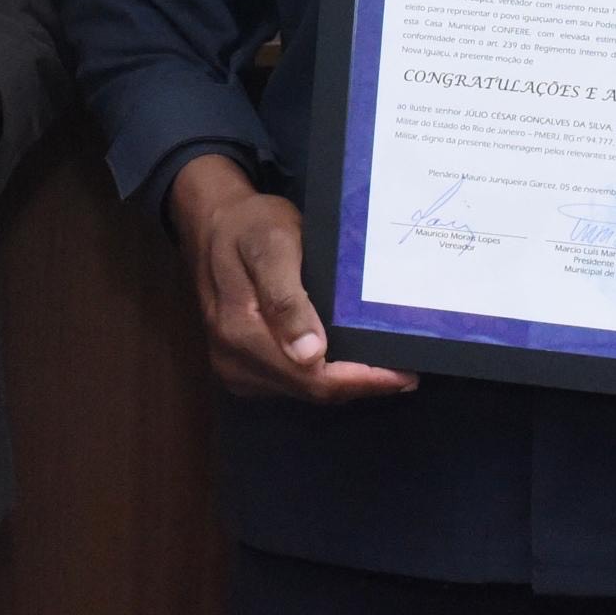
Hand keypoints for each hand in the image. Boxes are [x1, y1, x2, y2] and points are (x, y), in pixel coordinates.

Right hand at [168, 153, 420, 405]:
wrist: (211, 222)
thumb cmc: (249, 225)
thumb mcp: (272, 245)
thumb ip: (286, 297)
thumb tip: (308, 355)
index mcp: (240, 333)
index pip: (311, 377)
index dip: (360, 381)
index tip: (404, 375)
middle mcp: (234, 361)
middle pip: (309, 391)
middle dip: (359, 384)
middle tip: (404, 371)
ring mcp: (233, 368)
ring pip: (301, 392)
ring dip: (341, 382)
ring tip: (381, 365)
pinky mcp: (239, 368)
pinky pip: (289, 384)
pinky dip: (320, 377)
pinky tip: (343, 360)